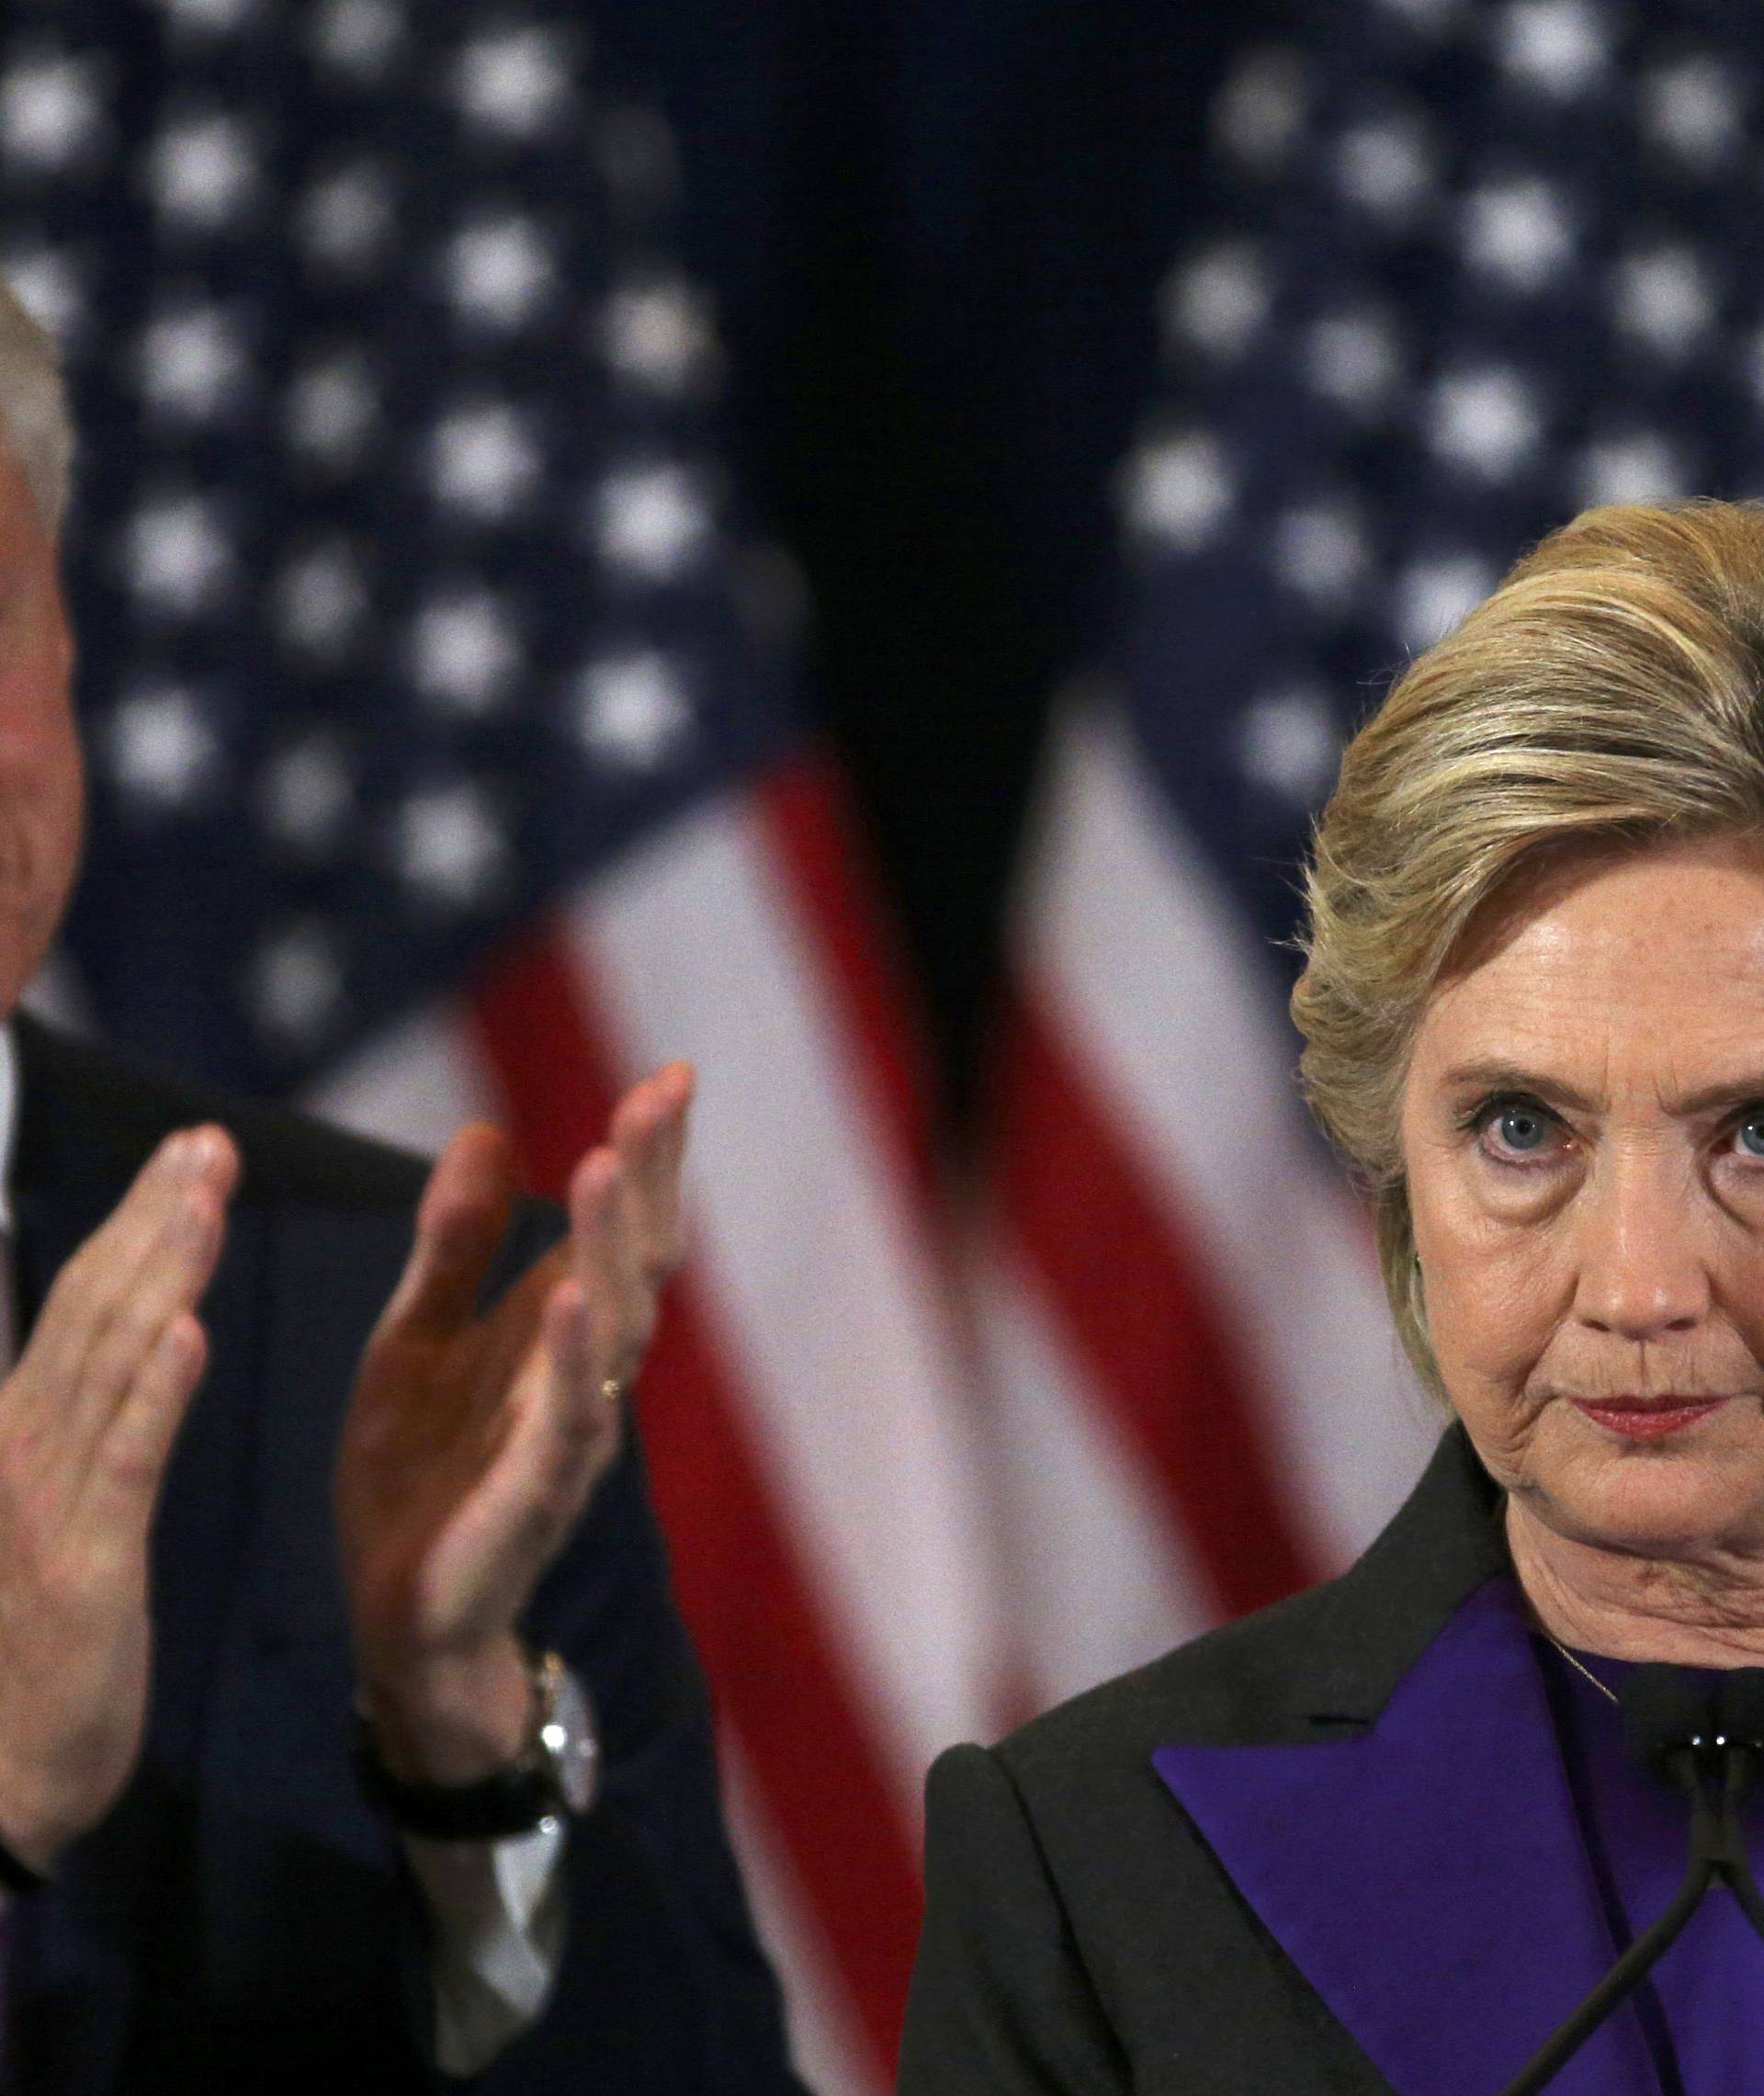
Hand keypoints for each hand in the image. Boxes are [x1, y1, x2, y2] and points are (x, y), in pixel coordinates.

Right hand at [0, 1126, 237, 1870]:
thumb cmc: (20, 1644)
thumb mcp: (44, 1511)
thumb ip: (74, 1420)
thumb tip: (119, 1340)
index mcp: (17, 1426)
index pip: (79, 1301)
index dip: (136, 1220)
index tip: (192, 1152)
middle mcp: (18, 1444)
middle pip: (94, 1308)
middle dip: (156, 1217)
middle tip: (213, 1142)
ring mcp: (42, 1500)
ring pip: (110, 1362)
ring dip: (161, 1272)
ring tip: (206, 1196)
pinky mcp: (79, 1565)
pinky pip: (123, 1462)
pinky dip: (154, 1393)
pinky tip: (188, 1332)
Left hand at [337, 1063, 692, 1784]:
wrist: (397, 1621)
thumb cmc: (420, 1477)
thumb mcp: (416, 1336)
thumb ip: (451, 1245)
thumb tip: (487, 1129)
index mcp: (558, 1332)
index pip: (622, 1231)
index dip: (651, 1158)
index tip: (670, 1075)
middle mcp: (583, 1375)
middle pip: (636, 1264)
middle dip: (647, 1179)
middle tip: (654, 1097)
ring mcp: (566, 1437)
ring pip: (613, 1331)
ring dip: (611, 1246)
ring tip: (603, 1164)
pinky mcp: (529, 1499)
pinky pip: (563, 1424)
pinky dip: (569, 1360)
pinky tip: (567, 1298)